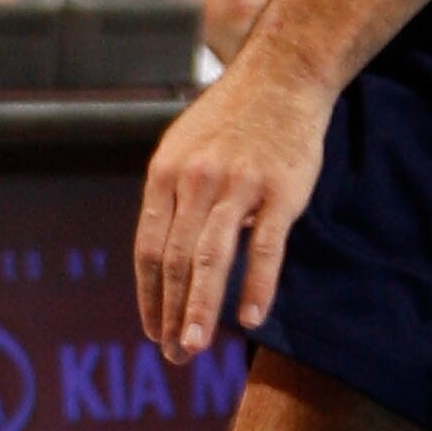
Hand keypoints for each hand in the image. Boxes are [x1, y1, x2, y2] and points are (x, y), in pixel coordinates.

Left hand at [133, 52, 329, 362]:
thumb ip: (171, 199)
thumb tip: (161, 255)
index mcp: (165, 175)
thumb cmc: (232, 118)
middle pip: (175, 261)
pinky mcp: (281, 191)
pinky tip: (251, 319)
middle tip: (174, 354)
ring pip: (211, 260)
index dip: (149, 296)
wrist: (283, 75)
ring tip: (192, 347)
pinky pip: (265, 248)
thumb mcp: (184, 148)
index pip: (148, 250)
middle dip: (171, 314)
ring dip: (200, 309)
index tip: (152, 331)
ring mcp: (238, 186)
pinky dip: (257, 286)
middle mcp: (195, 182)